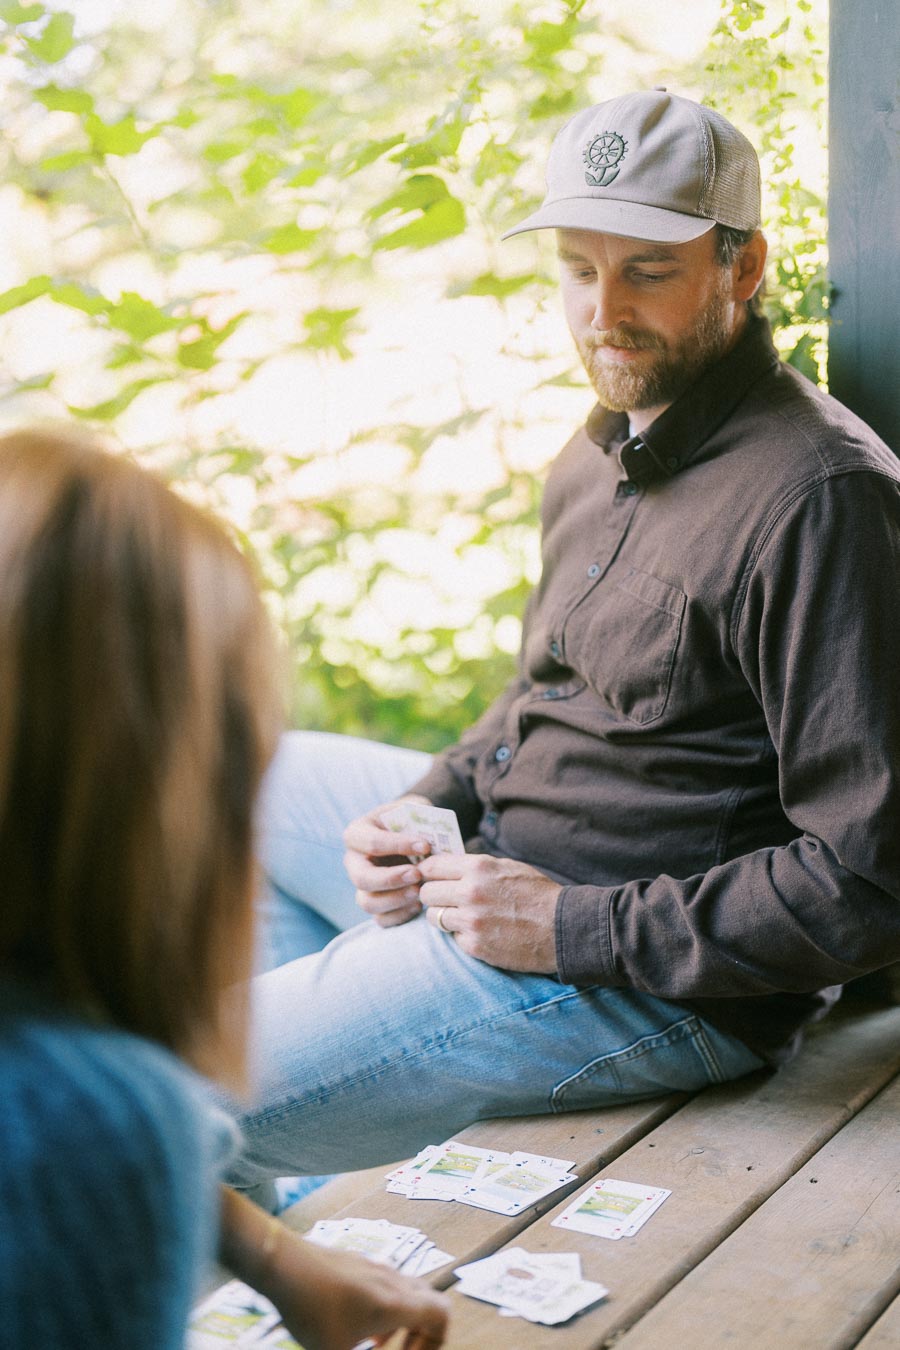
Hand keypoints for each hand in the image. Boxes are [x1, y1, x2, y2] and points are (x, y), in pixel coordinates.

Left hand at [218, 1189, 448, 1349]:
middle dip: (421, 1332)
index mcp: (396, 1304)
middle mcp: (393, 1281)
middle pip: (428, 1301)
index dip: (435, 1342)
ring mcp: (376, 1267)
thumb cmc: (313, 1312)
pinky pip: (387, 1284)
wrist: (284, 1265)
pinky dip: (383, 1307)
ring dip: (400, 1321)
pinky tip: (353, 1323)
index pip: (441, 1314)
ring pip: (406, 1292)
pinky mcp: (358, 1262)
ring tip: (374, 1343)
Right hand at [342, 795, 432, 927]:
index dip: (398, 844)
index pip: (371, 842)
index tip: (425, 845)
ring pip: (368, 902)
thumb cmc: (411, 821)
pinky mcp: (375, 904)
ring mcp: (362, 886)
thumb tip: (431, 837)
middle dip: (391, 879)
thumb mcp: (412, 812)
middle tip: (417, 874)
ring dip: (396, 899)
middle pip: (362, 878)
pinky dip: (400, 915)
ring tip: (420, 892)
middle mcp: (353, 862)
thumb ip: (417, 820)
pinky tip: (419, 906)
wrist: (412, 833)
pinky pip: (381, 919)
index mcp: (357, 834)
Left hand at [417, 853, 560, 972]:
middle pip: (426, 893)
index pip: (431, 866)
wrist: (562, 928)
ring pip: (434, 917)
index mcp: (478, 868)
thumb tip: (447, 865)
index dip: (427, 871)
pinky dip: (462, 935)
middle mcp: (470, 892)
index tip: (429, 877)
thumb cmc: (537, 894)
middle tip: (444, 899)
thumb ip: (475, 866)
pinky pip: (453, 938)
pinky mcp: (475, 946)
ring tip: (463, 917)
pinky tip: (480, 932)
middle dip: (433, 896)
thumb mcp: (506, 867)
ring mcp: (471, 921)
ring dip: (444, 917)